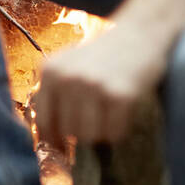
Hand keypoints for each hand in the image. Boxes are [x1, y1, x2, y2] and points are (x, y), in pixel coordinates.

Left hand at [34, 26, 165, 146]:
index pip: (44, 120)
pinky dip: (119, 130)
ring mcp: (94, 85)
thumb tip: (47, 138)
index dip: (53, 140)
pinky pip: (114, 132)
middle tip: (95, 120)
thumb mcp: (68, 66)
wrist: (140, 34)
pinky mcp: (120, 94)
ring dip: (100, 134)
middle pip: (68, 131)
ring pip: (88, 136)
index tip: (62, 150)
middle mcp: (68, 78)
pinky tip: (122, 112)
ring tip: (108, 115)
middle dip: (81, 133)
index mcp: (50, 71)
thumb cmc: (102, 56)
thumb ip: (54, 94)